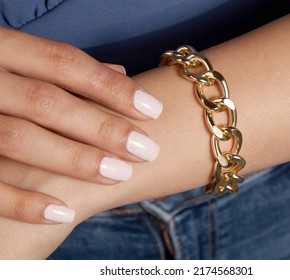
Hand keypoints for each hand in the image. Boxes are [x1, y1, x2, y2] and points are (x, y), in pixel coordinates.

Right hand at [0, 27, 162, 223]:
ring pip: (19, 138)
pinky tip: (65, 214)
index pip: (64, 62)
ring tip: (121, 174)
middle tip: (147, 149)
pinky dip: (23, 202)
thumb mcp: (21, 63)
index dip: (111, 86)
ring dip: (75, 160)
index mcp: (1, 49)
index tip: (153, 110)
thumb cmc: (1, 85)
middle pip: (46, 102)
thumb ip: (63, 70)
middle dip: (102, 127)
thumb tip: (119, 72)